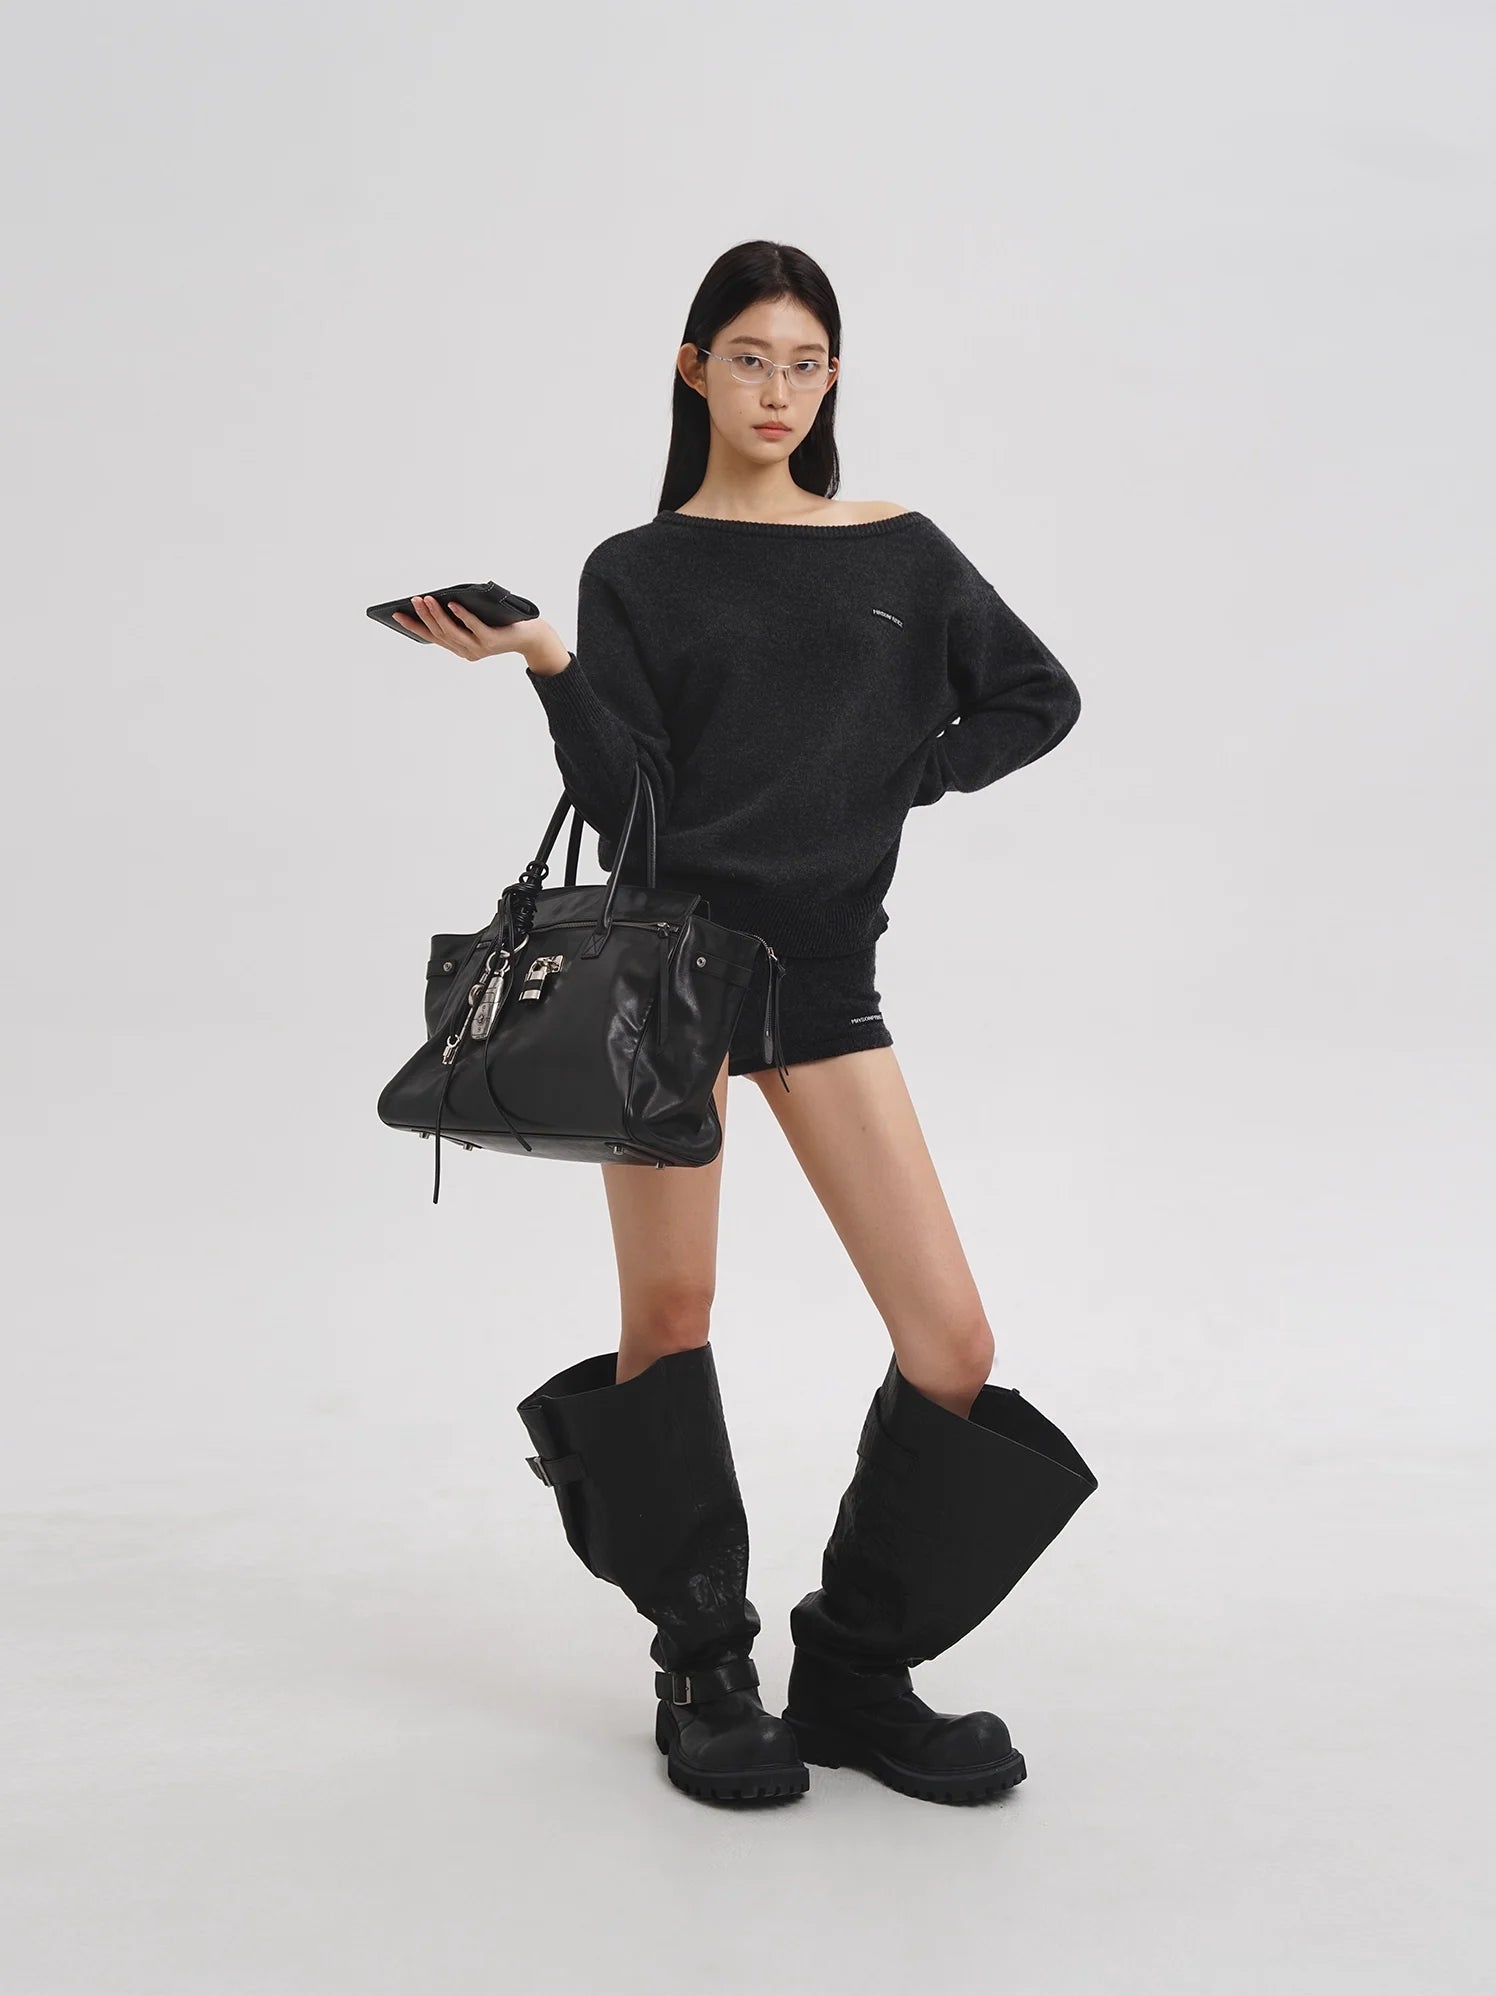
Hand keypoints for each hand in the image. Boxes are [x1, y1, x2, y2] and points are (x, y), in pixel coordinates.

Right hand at [392, 594, 554, 666]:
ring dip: (438, 614)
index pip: (431, 636)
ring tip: (428, 599)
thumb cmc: (502, 625)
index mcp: (459, 647)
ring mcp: (479, 648)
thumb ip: (459, 616)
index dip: (413, 626)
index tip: (396, 614)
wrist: (531, 637)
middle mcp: (466, 651)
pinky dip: (462, 615)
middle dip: (424, 615)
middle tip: (413, 600)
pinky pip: (474, 627)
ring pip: (453, 631)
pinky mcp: (492, 641)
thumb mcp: (475, 621)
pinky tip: (453, 603)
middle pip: (439, 633)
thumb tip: (437, 600)